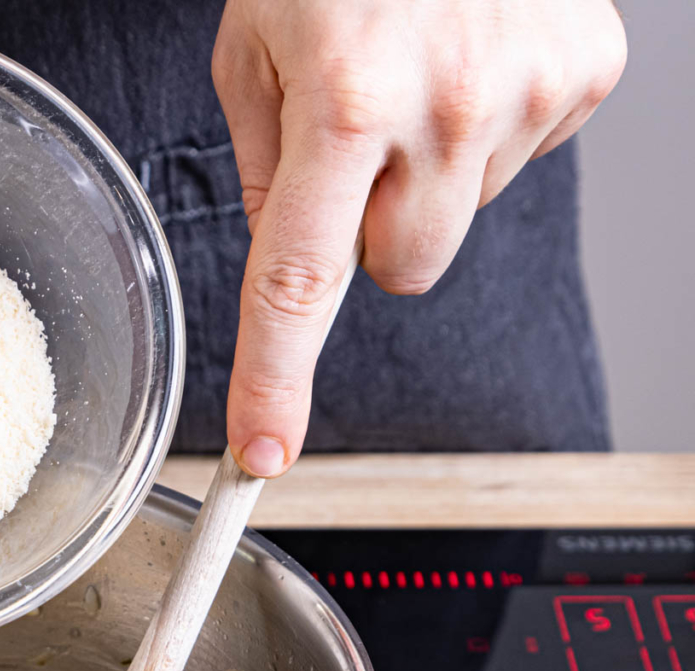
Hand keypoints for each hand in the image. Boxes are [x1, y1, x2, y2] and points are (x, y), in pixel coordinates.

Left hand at [212, 0, 625, 476]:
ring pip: (458, 220)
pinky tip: (469, 59)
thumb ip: (269, 169)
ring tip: (414, 72)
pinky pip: (519, 162)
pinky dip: (486, 130)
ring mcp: (529, 92)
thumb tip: (292, 264)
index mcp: (344, 99)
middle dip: (366, 232)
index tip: (264, 452)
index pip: (300, 281)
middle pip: (400, 272)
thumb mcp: (256, 47)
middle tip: (356, 142)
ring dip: (426, 174)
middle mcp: (445, 106)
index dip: (277, 377)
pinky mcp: (587, 75)